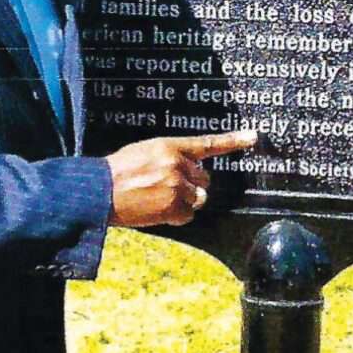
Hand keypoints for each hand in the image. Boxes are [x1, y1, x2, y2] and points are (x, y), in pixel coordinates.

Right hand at [105, 130, 257, 226]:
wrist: (100, 191)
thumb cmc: (119, 171)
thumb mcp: (145, 151)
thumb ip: (170, 156)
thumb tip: (190, 167)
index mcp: (170, 146)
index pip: (207, 143)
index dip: (233, 140)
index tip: (253, 137)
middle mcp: (177, 164)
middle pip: (204, 179)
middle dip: (191, 184)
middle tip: (166, 185)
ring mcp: (176, 186)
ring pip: (198, 198)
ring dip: (184, 200)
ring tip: (159, 198)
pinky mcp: (172, 207)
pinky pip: (187, 214)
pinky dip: (176, 216)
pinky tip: (158, 210)